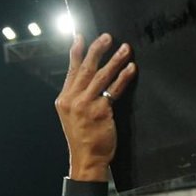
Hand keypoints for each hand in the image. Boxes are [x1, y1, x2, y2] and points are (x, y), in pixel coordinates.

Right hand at [56, 34, 136, 175]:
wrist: (88, 159)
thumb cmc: (83, 138)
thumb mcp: (73, 115)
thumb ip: (77, 96)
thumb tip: (86, 78)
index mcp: (64, 99)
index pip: (71, 70)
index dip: (77, 52)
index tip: (80, 37)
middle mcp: (73, 99)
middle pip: (86, 69)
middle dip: (97, 50)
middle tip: (107, 36)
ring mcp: (86, 105)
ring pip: (101, 76)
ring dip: (114, 60)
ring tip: (125, 48)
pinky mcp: (101, 111)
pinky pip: (113, 90)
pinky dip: (123, 78)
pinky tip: (131, 68)